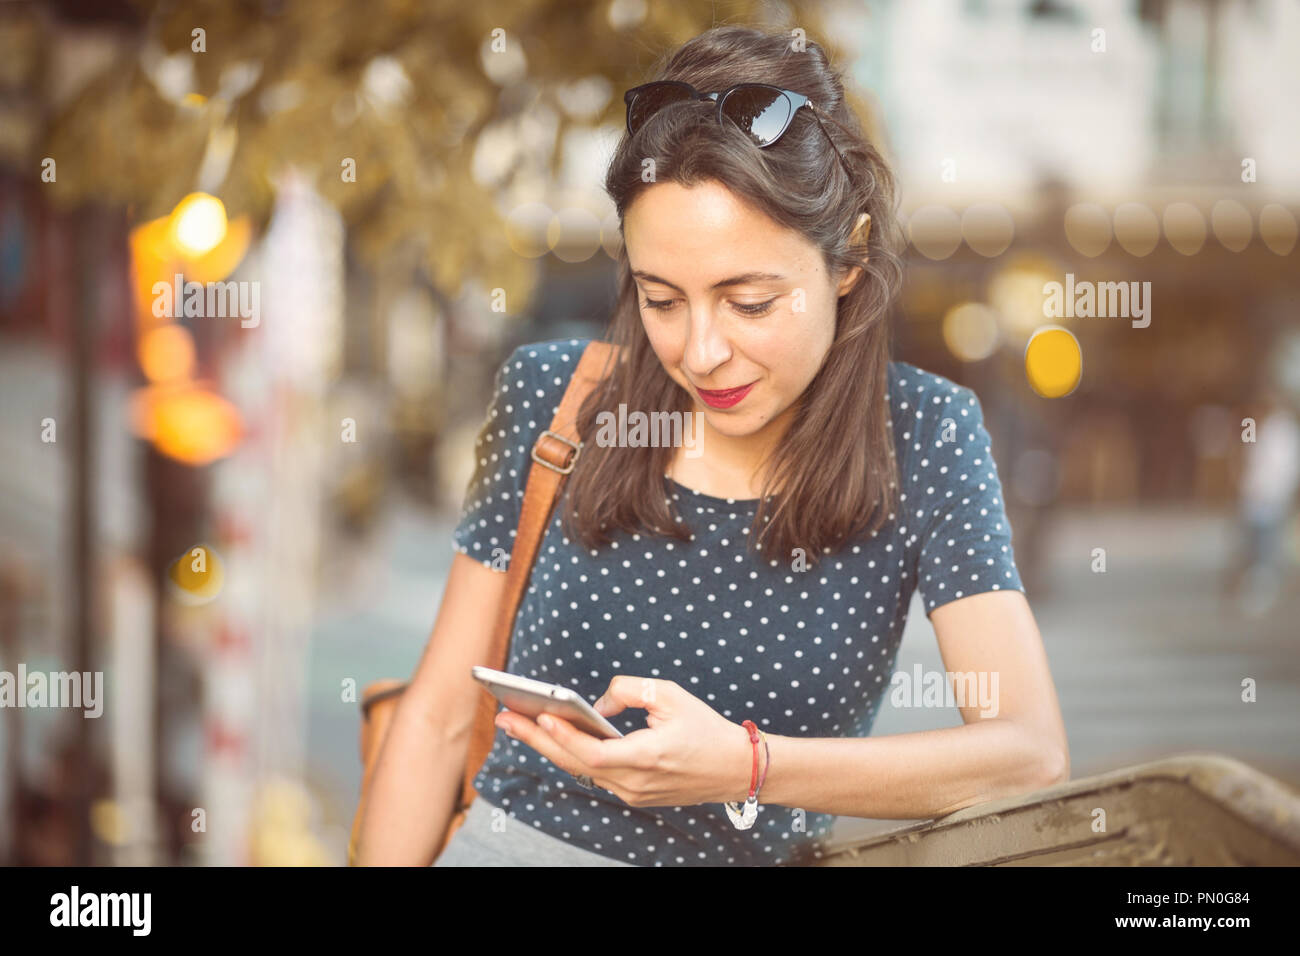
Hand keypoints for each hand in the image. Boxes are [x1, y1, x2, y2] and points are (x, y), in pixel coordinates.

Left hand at [493, 676, 756, 807]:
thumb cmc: (705, 727)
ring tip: (518, 722)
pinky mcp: (634, 795)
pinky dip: (571, 754)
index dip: (565, 737)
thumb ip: (628, 690)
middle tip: (504, 717)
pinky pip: (595, 774)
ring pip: (581, 770)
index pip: (594, 753)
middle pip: (575, 763)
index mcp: (648, 758)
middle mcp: (635, 782)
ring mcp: (633, 793)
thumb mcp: (670, 694)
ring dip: (549, 746)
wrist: (736, 768)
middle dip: (536, 739)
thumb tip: (596, 705)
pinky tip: (552, 736)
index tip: (539, 716)